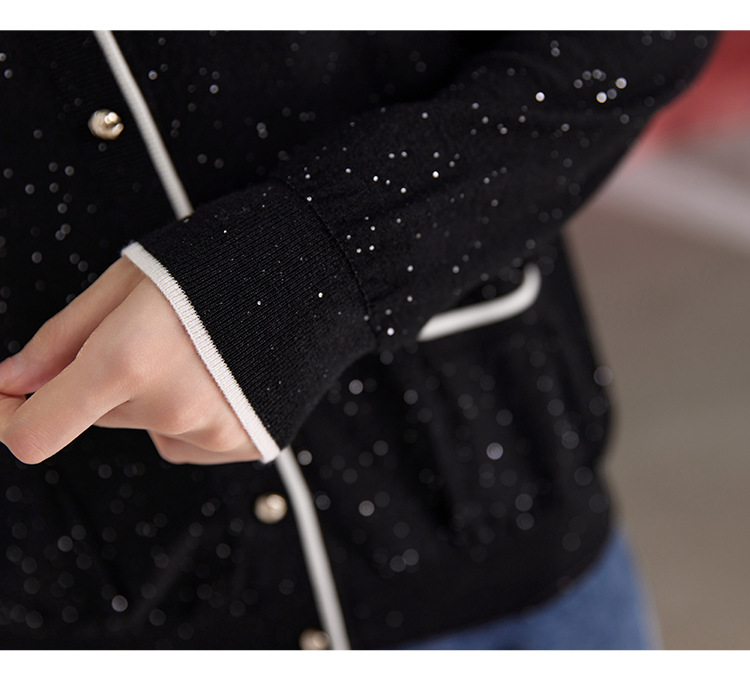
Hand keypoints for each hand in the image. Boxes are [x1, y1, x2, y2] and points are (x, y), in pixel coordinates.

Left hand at [0, 258, 260, 464]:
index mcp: (129, 359)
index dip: (7, 418)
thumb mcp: (131, 278)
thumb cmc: (232, 260)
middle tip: (147, 333)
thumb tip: (16, 377)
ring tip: (196, 348)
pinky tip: (219, 375)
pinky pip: (186, 438)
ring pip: (145, 424)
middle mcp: (169, 406)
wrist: (317, 271)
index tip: (9, 400)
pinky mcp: (241, 443)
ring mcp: (210, 430)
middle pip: (95, 415)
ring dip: (152, 394)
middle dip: (103, 380)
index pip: (33, 431)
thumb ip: (63, 336)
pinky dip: (190, 414)